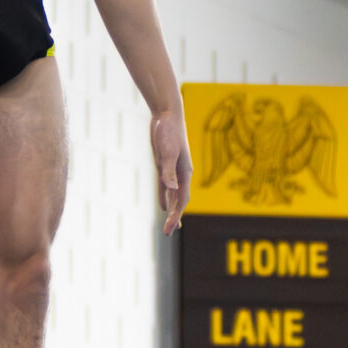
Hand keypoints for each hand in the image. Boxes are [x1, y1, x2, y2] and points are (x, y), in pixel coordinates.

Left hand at [151, 109, 191, 235]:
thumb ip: (168, 171)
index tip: (169, 229)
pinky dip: (164, 197)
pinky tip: (162, 205)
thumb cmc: (168, 131)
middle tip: (168, 233)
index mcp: (185, 173)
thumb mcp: (167, 151)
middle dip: (174, 217)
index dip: (175, 216)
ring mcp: (173, 169)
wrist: (167, 114)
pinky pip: (165, 186)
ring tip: (171, 225)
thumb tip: (171, 189)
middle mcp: (181, 173)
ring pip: (173, 195)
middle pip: (179, 200)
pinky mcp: (164, 164)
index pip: (181, 200)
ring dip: (172, 209)